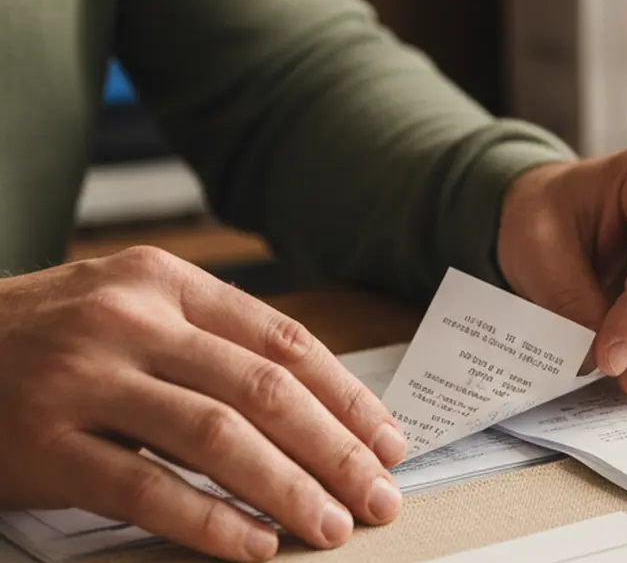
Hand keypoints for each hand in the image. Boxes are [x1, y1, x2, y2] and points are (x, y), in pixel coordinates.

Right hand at [0, 247, 405, 560]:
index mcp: (165, 283)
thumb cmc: (47, 339)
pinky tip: (254, 547)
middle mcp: (130, 321)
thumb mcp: (129, 312)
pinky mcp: (43, 445)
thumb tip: (322, 413)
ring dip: (289, 490)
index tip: (389, 445)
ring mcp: (82, 381)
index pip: (284, 343)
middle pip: (265, 391)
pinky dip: (210, 523)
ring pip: (217, 438)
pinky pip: (146, 490)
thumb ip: (212, 346)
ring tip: (332, 528)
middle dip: (337, 452)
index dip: (348, 399)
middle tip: (380, 497)